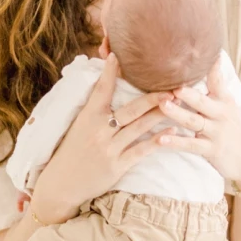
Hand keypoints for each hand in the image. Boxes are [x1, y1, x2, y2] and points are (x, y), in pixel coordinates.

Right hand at [29, 53, 171, 223]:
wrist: (62, 184)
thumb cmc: (71, 151)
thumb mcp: (77, 126)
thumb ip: (93, 108)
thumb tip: (104, 85)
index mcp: (87, 117)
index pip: (101, 90)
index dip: (109, 73)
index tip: (118, 56)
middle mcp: (99, 131)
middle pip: (131, 109)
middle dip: (154, 97)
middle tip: (172, 86)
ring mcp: (109, 149)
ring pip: (140, 127)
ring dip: (161, 115)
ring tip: (178, 104)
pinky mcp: (117, 166)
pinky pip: (142, 150)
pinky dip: (158, 140)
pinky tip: (173, 132)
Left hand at [154, 56, 240, 193]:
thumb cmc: (234, 128)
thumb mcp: (229, 105)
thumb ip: (216, 84)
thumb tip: (211, 57)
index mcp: (224, 101)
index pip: (217, 80)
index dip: (211, 67)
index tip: (205, 53)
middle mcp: (220, 114)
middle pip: (202, 101)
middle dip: (187, 93)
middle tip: (173, 84)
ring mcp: (216, 133)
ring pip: (194, 122)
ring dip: (178, 113)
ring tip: (163, 105)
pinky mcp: (211, 150)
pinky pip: (191, 145)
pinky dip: (176, 142)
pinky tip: (161, 139)